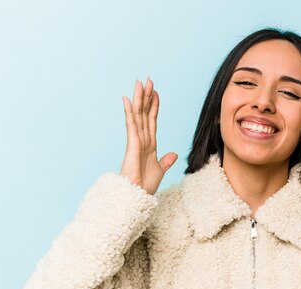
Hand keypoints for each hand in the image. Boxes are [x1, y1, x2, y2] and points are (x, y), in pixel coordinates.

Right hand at [119, 78, 177, 194]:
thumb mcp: (160, 171)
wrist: (137, 195)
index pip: (152, 120)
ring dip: (138, 99)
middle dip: (146, 97)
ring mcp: (136, 141)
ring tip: (139, 83)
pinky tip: (126, 99)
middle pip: (144, 113)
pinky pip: (131, 124)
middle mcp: (142, 140)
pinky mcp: (132, 144)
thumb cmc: (144, 186)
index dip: (154, 106)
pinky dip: (129, 112)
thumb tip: (173, 154)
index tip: (156, 93)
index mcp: (149, 144)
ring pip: (138, 115)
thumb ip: (166, 161)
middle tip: (147, 80)